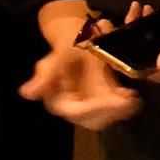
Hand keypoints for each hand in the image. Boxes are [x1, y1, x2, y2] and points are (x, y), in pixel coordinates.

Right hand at [23, 38, 139, 128]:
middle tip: (126, 101)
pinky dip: (127, 106)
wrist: (83, 39)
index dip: (91, 110)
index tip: (109, 102)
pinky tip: (133, 96)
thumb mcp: (58, 57)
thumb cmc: (69, 46)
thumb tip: (26, 93)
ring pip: (105, 118)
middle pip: (92, 120)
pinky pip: (117, 111)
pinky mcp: (105, 102)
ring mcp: (91, 106)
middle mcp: (74, 107)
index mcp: (58, 100)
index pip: (74, 112)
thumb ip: (46, 75)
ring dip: (120, 111)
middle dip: (110, 112)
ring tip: (131, 99)